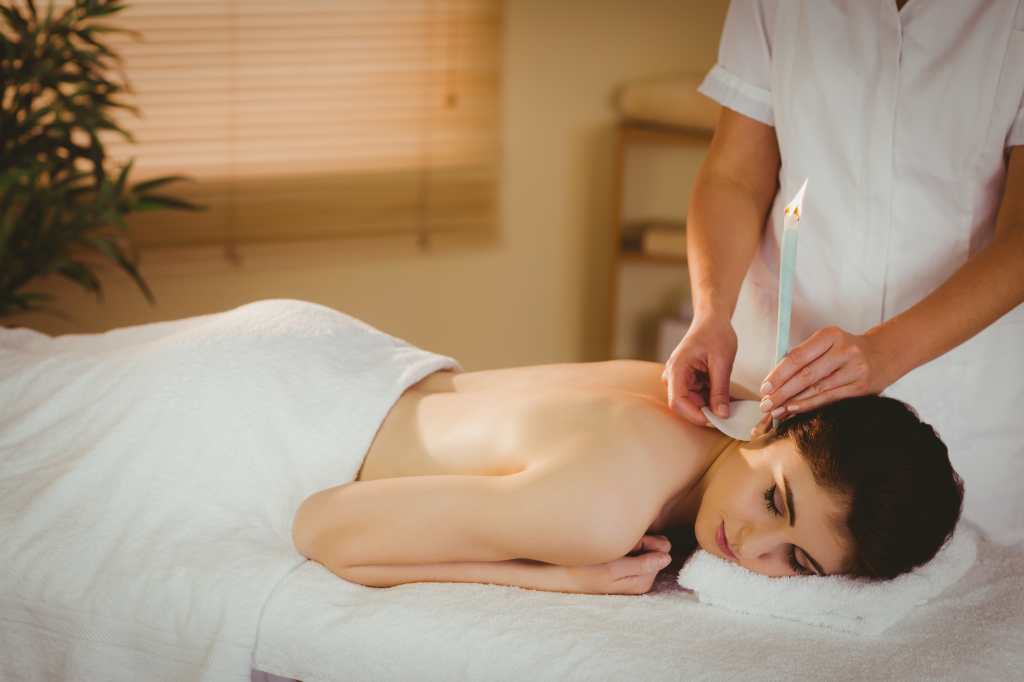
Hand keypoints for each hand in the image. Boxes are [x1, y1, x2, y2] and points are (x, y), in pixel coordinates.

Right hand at [567, 534, 672, 594]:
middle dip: (639, 540)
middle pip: (653, 549)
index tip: (626, 542)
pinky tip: (607, 546)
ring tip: (609, 545)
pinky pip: (632, 547)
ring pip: (642, 546)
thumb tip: (668, 557)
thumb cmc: (585, 572)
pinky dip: (624, 541)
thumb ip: (641, 564)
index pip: (659, 553)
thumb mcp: (612, 568)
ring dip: (630, 539)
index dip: (646, 542)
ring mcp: (632, 571)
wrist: (560, 574)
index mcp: (642, 582)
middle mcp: (640, 577)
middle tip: (616, 543)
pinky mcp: (623, 564)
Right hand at [662, 315, 737, 425]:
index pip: (678, 402)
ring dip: (711, 405)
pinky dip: (712, 398)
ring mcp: (679, 379)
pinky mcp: (688, 380)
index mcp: (677, 369)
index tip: (716, 421)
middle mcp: (673, 376)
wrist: (712, 320)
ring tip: (730, 400)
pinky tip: (725, 395)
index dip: (695, 415)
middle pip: (685, 405)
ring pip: (693, 403)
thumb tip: (722, 414)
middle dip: (706, 411)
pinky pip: (698, 396)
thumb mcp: (722, 362)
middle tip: (729, 412)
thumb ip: (720, 390)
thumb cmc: (715, 333)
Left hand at [758, 325, 893, 416]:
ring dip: (793, 402)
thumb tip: (774, 379)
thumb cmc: (844, 350)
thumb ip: (803, 356)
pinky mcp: (861, 386)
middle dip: (782, 392)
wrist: (884, 354)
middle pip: (805, 375)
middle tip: (765, 404)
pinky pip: (829, 397)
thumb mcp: (826, 344)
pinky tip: (794, 409)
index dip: (779, 374)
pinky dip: (809, 404)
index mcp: (830, 335)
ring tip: (775, 410)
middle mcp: (844, 350)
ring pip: (817, 388)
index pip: (798, 357)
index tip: (764, 388)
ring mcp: (854, 368)